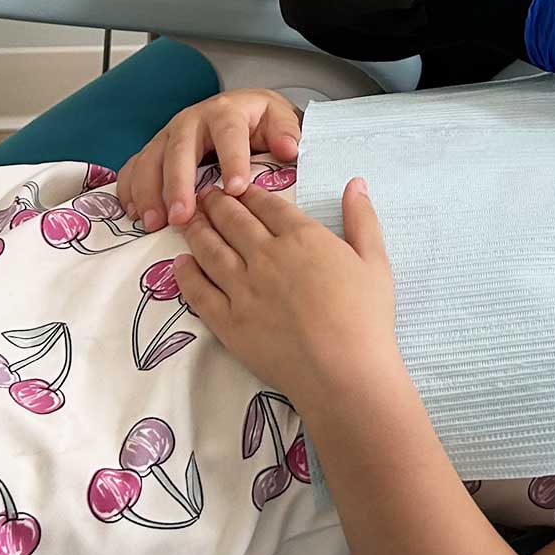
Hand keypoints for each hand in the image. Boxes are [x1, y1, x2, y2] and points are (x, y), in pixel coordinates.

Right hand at [114, 88, 303, 232]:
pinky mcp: (154, 150)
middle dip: (178, 184)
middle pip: (180, 149)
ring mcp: (168, 135)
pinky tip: (133, 214)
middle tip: (181, 217)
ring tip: (153, 223)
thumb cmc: (260, 122)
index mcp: (226, 112)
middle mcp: (191, 120)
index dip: (232, 160)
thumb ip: (286, 132)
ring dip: (149, 192)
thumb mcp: (279, 119)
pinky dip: (130, 189)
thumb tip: (288, 149)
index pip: (229, 133)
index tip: (236, 190)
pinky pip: (134, 167)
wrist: (242, 111)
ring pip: (151, 159)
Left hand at [175, 178, 397, 406]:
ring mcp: (243, 289)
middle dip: (216, 203)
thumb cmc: (365, 317)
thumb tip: (354, 183)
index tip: (235, 184)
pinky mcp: (228, 322)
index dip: (248, 191)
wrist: (343, 371)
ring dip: (197, 230)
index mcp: (302, 237)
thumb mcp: (375, 261)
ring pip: (210, 250)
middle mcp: (266, 256)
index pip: (267, 205)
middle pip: (233, 221)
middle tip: (204, 194)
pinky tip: (179, 264)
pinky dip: (186, 274)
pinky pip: (199, 292)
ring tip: (187, 219)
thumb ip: (362, 219)